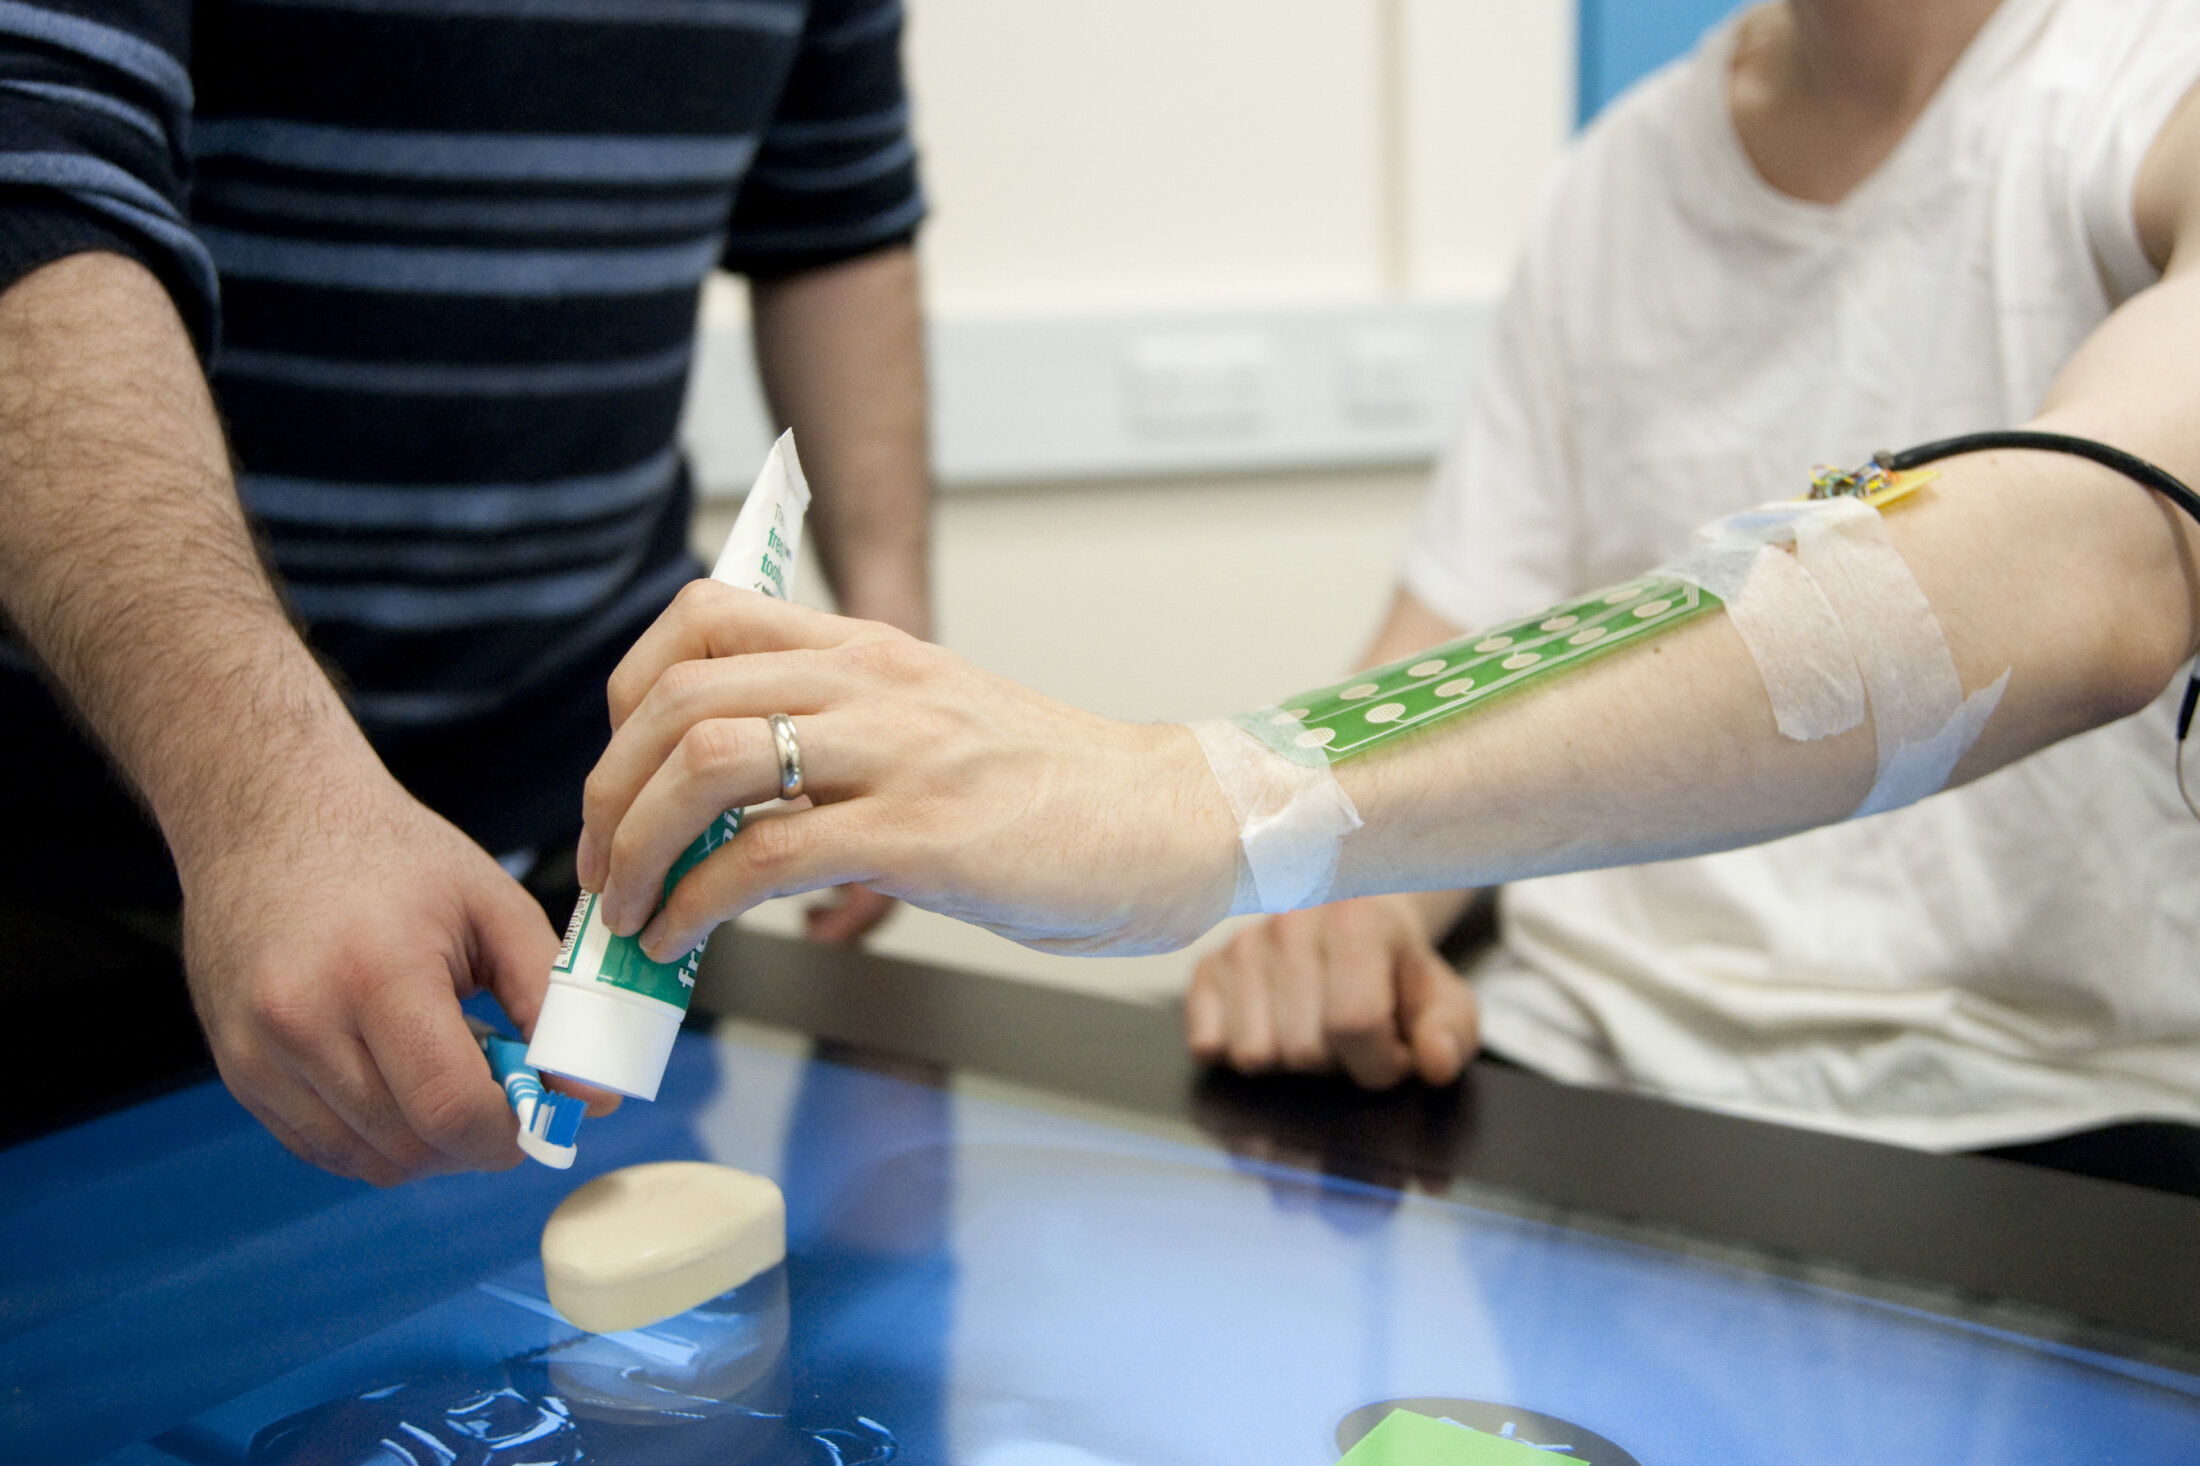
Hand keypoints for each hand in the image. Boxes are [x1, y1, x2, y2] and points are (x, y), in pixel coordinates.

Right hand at [181, 764, 618, 1185]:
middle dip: (475, 1140)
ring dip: (427, 1145)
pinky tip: (398, 1077)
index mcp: (378, 973)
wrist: (271, 819)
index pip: (450, 1109)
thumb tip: (596, 1094)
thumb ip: (550, 1000)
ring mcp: (258, 1055)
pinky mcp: (239, 1073)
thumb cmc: (393, 857)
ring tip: (447, 1068)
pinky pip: (323, 1147)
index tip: (541, 1111)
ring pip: (366, 1160)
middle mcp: (302, 1024)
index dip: (509, 1133)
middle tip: (503, 1089)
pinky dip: (377, 1137)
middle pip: (410, 1146)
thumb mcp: (493, 907)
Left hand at [574, 582, 1237, 959]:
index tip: (621, 769)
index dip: (631, 688)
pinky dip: (695, 902)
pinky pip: (764, 856)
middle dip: (606, 786)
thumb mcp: (941, 726)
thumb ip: (847, 737)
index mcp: (874, 649)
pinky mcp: (922, 834)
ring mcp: (898, 753)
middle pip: (679, 692)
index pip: (705, 615)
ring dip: (634, 844)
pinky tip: (684, 938)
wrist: (1179, 821)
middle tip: (599, 861)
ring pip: (705, 759)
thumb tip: (744, 807)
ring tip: (627, 909)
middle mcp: (875, 683)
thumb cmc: (1065, 792)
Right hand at [1185, 895, 1478, 1088]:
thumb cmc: (1397, 968)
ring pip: (1255, 1055)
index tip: (1392, 1053)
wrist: (1353, 920)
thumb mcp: (1444, 1000)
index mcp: (1357, 921)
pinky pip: (1207, 1045)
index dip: (1380, 1062)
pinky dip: (1242, 1052)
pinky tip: (1275, 1027)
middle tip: (1353, 1037)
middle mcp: (1290, 923)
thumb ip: (1451, 1034)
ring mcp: (1243, 944)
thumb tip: (1435, 1063)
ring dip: (1290, 1061)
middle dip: (1335, 1063)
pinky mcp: (1208, 968)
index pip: (1354, 1024)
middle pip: (1302, 1049)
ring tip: (1316, 1027)